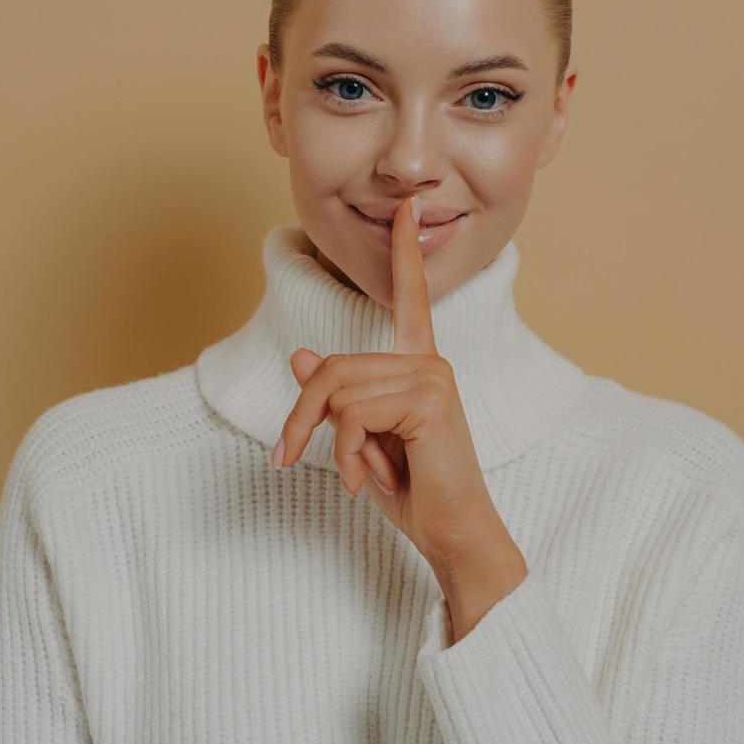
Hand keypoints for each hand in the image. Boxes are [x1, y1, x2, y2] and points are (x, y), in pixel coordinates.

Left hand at [272, 195, 505, 568]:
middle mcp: (430, 362)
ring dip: (328, 443)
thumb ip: (336, 399)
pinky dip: (348, 453)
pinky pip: (353, 413)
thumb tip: (302, 356)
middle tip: (290, 458)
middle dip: (301, 418)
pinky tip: (373, 480)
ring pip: (337, 390)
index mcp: (418, 366)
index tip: (409, 208)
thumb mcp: (361, 443)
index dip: (405, 252)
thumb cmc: (414, 493)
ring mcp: (433, 377)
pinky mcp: (430, 399)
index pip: (410, 297)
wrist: (454, 536)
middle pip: (332, 368)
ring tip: (361, 476)